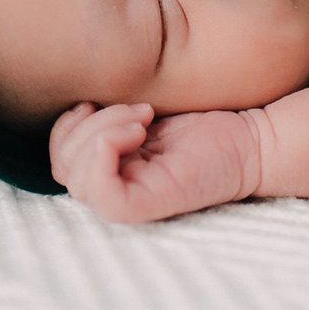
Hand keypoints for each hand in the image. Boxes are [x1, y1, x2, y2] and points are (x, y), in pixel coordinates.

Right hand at [50, 102, 260, 223]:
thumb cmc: (201, 126)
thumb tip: (76, 106)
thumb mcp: (138, 113)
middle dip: (88, 124)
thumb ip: (105, 119)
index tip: (100, 102)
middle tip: (139, 109)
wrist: (249, 139)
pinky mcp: (144, 207)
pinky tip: (139, 132)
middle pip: (62, 166)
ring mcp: (128, 202)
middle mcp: (114, 191)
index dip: (67, 126)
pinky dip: (105, 150)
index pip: (58, 160)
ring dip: (102, 130)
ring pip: (76, 176)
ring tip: (143, 118)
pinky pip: (100, 192)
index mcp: (109, 171)